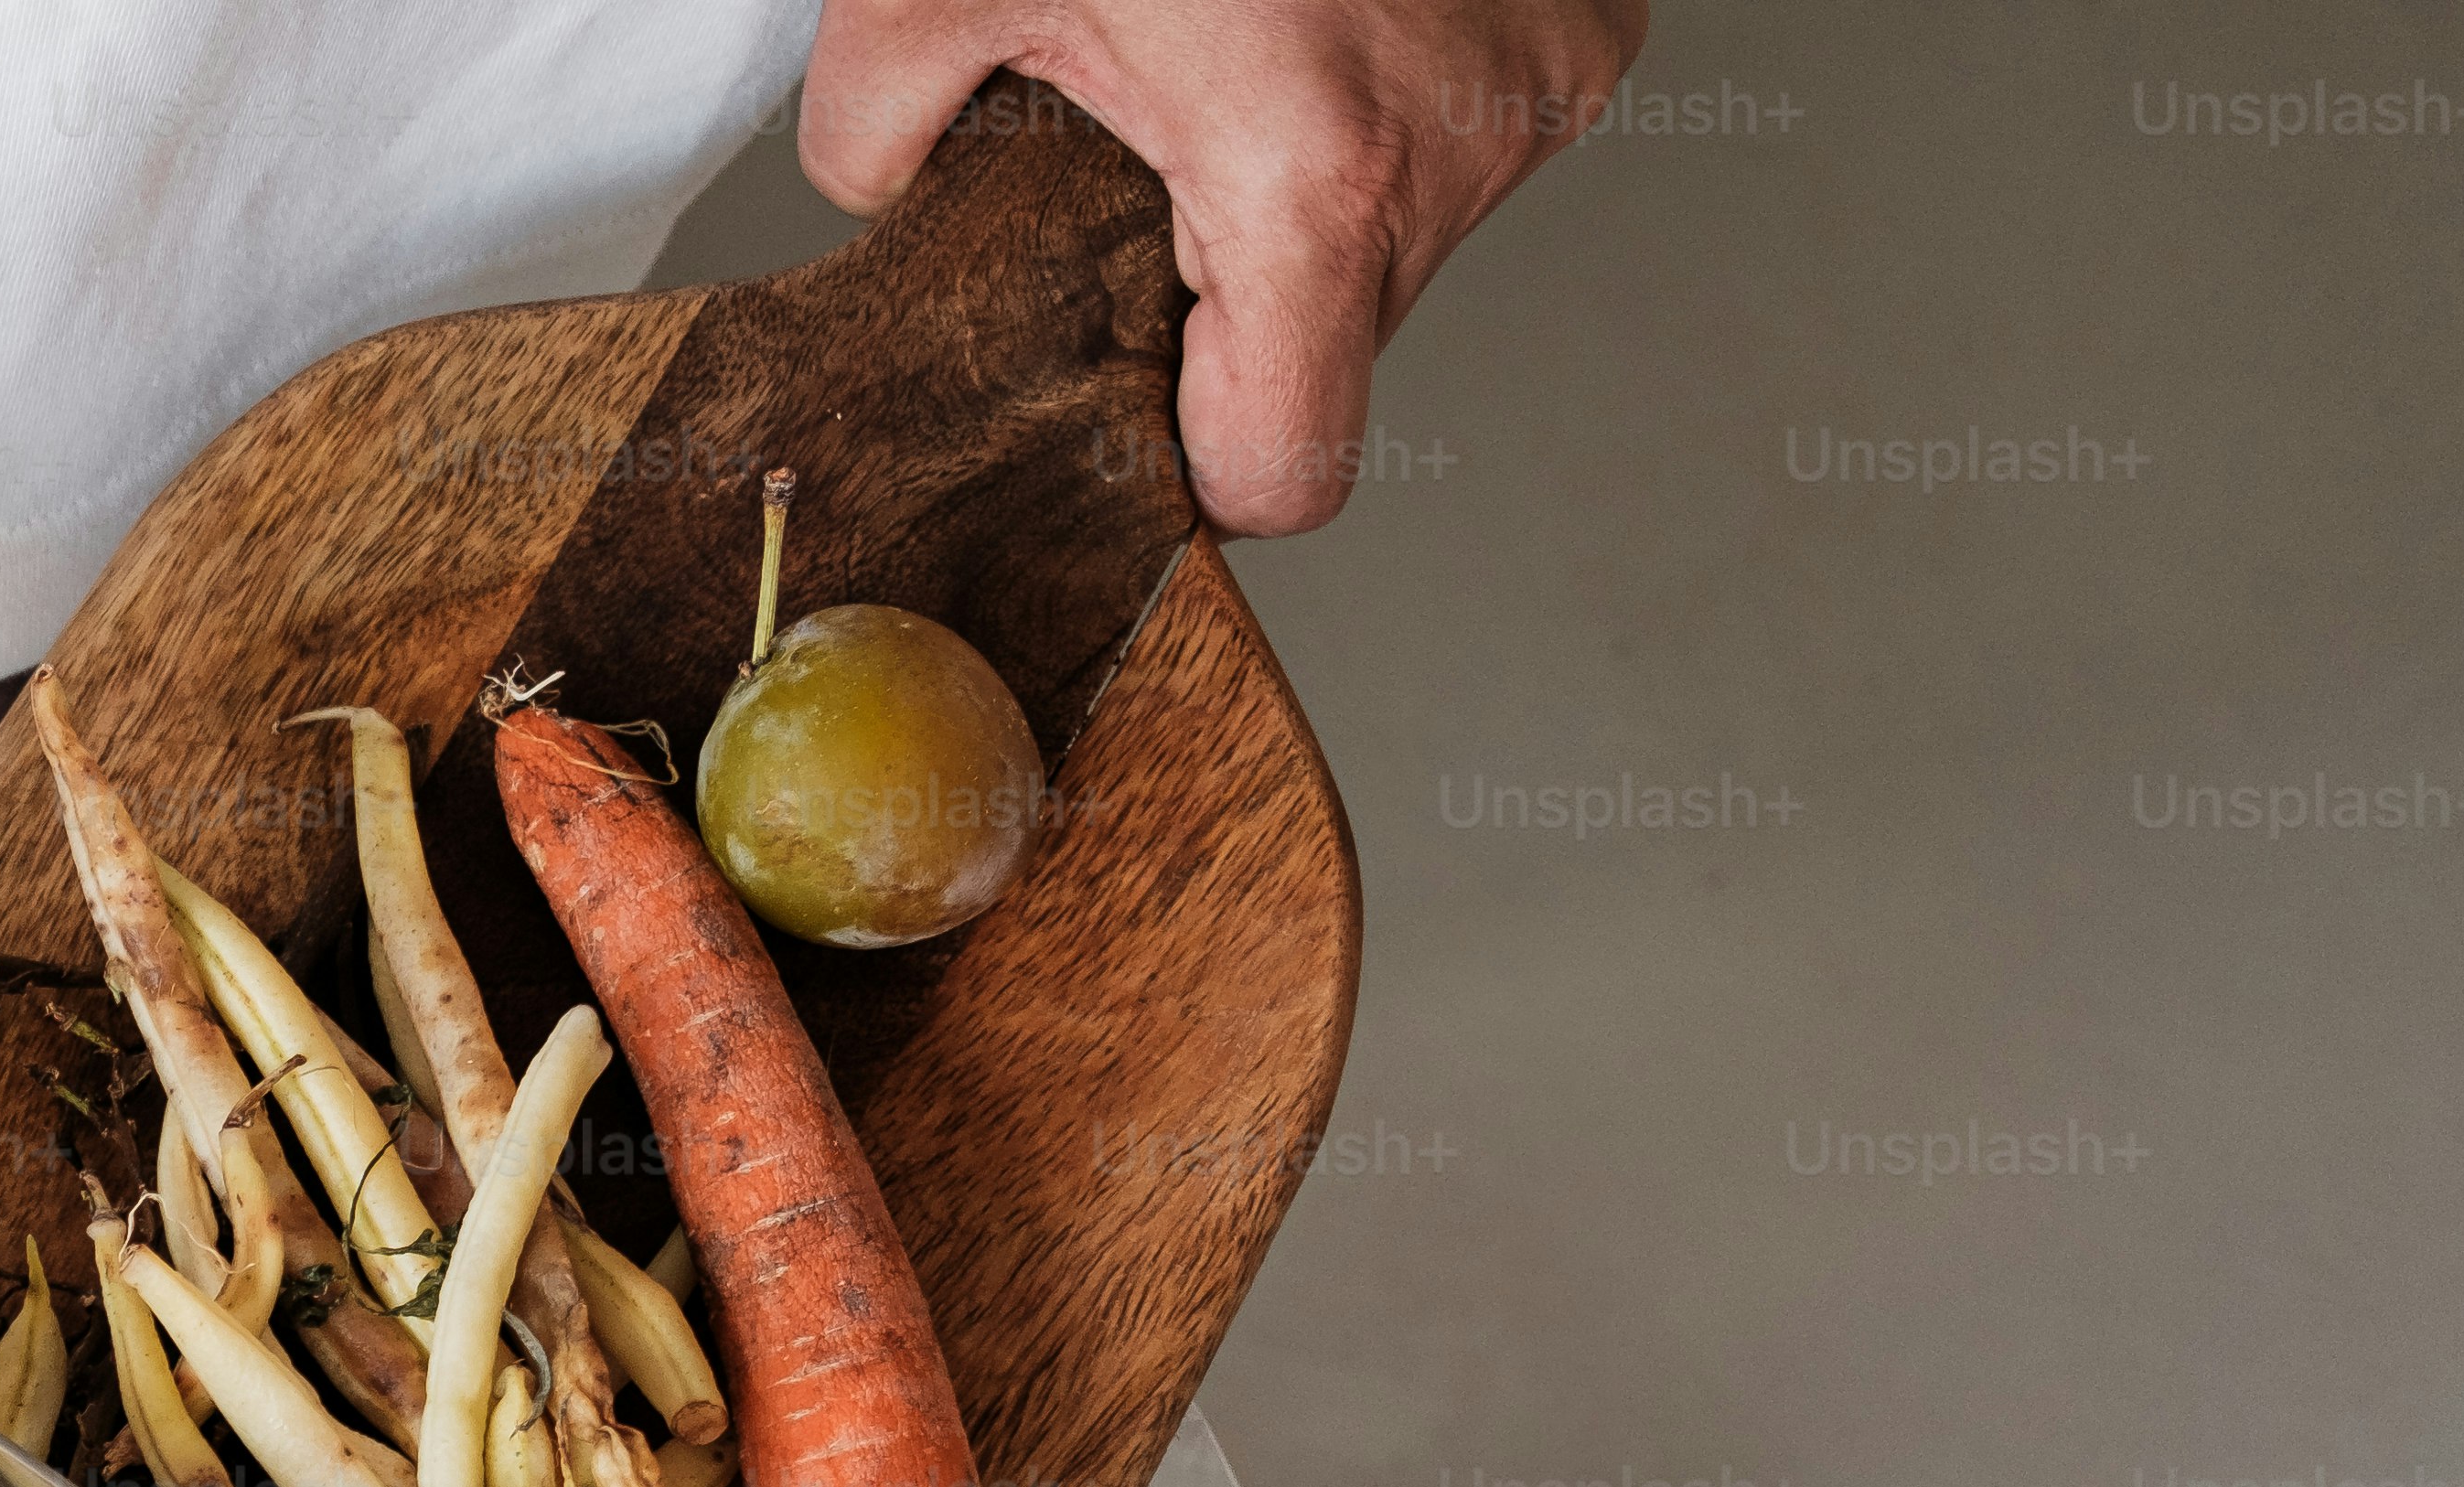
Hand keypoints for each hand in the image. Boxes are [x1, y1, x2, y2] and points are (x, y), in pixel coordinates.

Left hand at [802, 0, 1649, 534]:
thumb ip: (875, 129)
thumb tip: (874, 191)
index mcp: (1312, 179)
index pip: (1285, 465)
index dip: (1200, 461)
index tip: (1146, 404)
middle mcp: (1460, 144)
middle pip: (1330, 339)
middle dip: (1229, 280)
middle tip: (1158, 154)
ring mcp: (1543, 76)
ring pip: (1400, 229)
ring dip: (1306, 177)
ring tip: (1250, 47)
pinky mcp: (1588, 18)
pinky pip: (1466, 121)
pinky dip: (1387, 88)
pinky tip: (1322, 7)